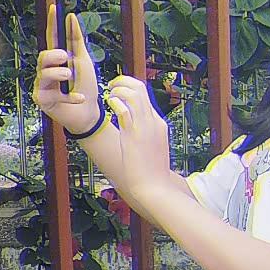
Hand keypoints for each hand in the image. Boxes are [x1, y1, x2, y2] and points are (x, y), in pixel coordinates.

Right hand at [32, 6, 108, 137]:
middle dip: (54, 56)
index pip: (53, 38)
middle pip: (43, 57)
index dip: (53, 24)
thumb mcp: (85, 61)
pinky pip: (53, 94)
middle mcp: (47, 71)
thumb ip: (77, 40)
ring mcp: (43, 86)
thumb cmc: (87, 87)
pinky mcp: (43, 101)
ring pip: (44, 74)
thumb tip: (71, 17)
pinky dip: (70, 96)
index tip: (55, 8)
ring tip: (71, 77)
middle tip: (66, 57)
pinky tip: (80, 97)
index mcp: (58, 60)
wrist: (91, 114)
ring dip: (60, 74)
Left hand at [102, 74, 173, 205]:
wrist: (155, 187)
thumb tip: (135, 138)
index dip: (131, 89)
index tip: (119, 92)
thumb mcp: (151, 151)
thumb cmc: (151, 174)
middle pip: (141, 89)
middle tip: (112, 85)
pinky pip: (124, 109)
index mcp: (159, 124)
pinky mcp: (134, 135)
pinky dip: (115, 101)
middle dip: (125, 82)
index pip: (146, 97)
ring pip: (134, 94)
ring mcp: (145, 127)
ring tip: (110, 92)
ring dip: (119, 88)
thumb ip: (144, 139)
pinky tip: (110, 103)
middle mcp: (153, 121)